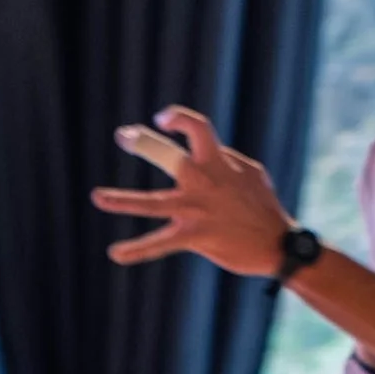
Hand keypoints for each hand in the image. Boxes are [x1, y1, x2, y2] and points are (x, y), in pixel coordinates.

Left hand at [92, 106, 291, 276]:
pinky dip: (137, 249)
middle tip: (123, 136)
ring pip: (153, 203)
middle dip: (143, 143)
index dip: (179, 119)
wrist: (278, 244)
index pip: (197, 128)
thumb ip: (225, 160)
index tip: (162, 120)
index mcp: (218, 162)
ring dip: (122, 200)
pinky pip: (161, 244)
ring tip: (97, 197)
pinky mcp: (195, 236)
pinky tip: (116, 253)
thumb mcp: (250, 173)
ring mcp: (197, 210)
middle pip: (169, 156)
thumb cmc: (263, 205)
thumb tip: (206, 152)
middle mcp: (204, 182)